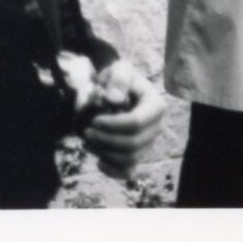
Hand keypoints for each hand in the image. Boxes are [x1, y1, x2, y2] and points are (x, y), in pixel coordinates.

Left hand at [81, 61, 164, 179]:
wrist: (116, 88)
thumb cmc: (117, 78)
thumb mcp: (119, 70)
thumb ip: (118, 80)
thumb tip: (114, 100)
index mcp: (156, 106)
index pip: (136, 123)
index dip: (112, 125)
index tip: (93, 120)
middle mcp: (157, 127)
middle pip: (132, 144)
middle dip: (105, 140)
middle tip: (85, 132)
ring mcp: (148, 143)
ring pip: (129, 159)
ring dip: (104, 154)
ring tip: (87, 141)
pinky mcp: (137, 154)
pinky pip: (128, 171)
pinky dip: (112, 171)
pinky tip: (98, 162)